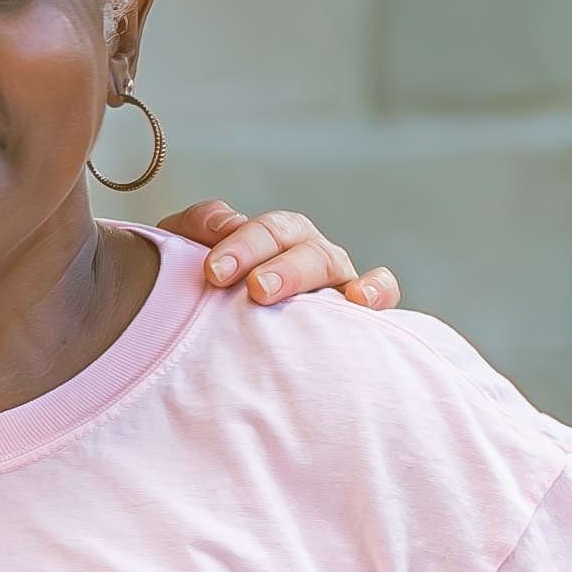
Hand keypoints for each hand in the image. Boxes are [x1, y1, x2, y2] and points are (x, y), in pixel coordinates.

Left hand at [164, 201, 404, 311]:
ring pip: (334, 263)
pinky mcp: (360, 313)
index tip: (214, 271)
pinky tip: (360, 302)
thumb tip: (227, 221)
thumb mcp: (189, 259)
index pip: (266, 231)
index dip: (242, 244)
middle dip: (279, 265)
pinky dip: (377, 291)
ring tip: (296, 294)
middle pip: (302, 246)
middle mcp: (307, 255)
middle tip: (256, 288)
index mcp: (274, 240)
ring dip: (314, 277)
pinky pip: (382, 294)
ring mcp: (336, 281)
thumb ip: (196, 230)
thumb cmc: (209, 300)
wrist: (213, 350)